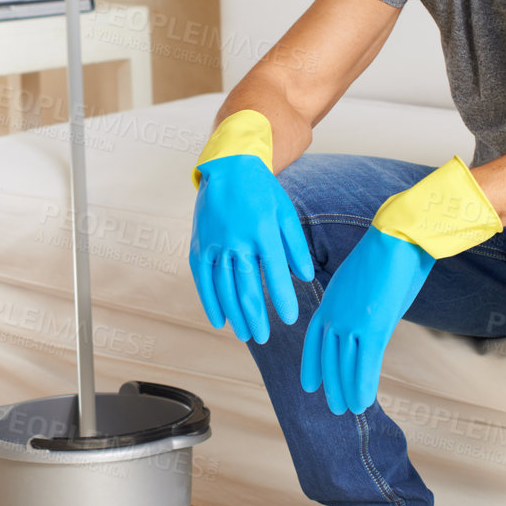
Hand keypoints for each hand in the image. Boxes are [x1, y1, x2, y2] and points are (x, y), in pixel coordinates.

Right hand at [189, 154, 314, 343]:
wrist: (228, 168)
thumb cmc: (262, 192)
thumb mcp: (286, 213)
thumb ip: (295, 246)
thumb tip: (305, 277)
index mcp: (262, 231)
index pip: (274, 273)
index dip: (282, 299)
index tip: (291, 319)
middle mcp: (236, 239)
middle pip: (246, 287)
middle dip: (255, 316)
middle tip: (263, 338)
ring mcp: (214, 243)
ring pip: (223, 287)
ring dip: (234, 314)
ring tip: (245, 335)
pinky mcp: (199, 245)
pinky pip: (203, 279)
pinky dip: (210, 301)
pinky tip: (218, 320)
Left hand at [300, 224, 434, 413]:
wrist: (399, 237)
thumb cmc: (390, 253)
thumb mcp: (367, 282)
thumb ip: (362, 304)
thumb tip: (371, 318)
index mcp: (331, 300)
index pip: (315, 338)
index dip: (313, 363)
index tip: (310, 383)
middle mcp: (335, 313)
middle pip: (329, 355)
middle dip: (331, 382)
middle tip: (333, 406)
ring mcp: (352, 322)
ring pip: (345, 363)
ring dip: (346, 389)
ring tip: (347, 410)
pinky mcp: (373, 328)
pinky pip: (365, 363)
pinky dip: (363, 385)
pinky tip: (363, 403)